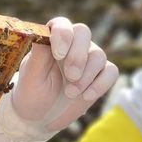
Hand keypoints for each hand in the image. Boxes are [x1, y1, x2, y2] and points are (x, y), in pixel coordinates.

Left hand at [9, 17, 118, 131]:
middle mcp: (72, 44)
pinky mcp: (100, 76)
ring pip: (98, 55)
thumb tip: (41, 35)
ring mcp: (88, 59)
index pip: (61, 25)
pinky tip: (86, 96)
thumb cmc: (32, 92)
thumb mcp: (30, 77)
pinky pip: (111, 71)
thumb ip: (38, 56)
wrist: (42, 116)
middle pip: (84, 33)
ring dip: (86, 76)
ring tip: (70, 94)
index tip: (59, 54)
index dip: (63, 35)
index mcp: (52, 40)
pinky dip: (101, 84)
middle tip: (70, 76)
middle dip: (78, 55)